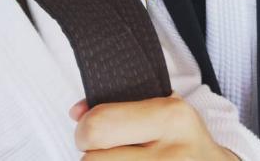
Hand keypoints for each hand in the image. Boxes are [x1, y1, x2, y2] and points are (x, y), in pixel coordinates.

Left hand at [69, 94, 238, 159]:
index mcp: (170, 118)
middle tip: (102, 149)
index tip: (91, 128)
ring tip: (120, 158)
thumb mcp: (162, 106)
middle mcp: (170, 156)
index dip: (86, 128)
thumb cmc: (182, 136)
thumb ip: (121, 103)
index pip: (99, 126)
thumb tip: (77, 112)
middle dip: (91, 154)